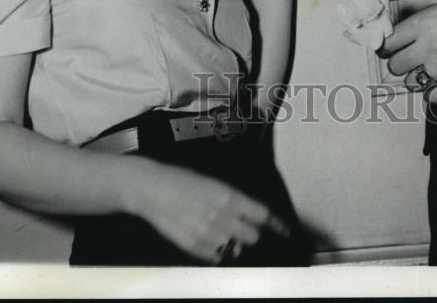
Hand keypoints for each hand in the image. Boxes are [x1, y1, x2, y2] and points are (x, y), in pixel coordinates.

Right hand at [130, 160, 289, 263]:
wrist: (151, 189)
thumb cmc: (180, 178)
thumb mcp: (211, 182)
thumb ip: (230, 199)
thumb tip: (243, 211)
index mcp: (228, 197)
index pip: (262, 215)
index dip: (276, 224)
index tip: (284, 230)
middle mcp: (222, 218)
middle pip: (253, 236)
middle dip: (251, 233)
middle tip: (243, 227)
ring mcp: (208, 235)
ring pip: (236, 250)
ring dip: (234, 243)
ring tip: (222, 233)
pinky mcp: (194, 248)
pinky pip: (216, 258)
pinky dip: (217, 252)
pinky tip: (209, 240)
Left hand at [381, 0, 436, 104]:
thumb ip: (428, 21)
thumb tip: (416, 32)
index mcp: (423, 22)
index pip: (388, 41)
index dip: (386, 47)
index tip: (387, 50)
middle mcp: (428, 45)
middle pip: (396, 65)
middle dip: (400, 65)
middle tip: (407, 63)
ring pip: (412, 83)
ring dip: (416, 80)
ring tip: (425, 75)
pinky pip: (436, 97)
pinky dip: (434, 96)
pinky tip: (436, 91)